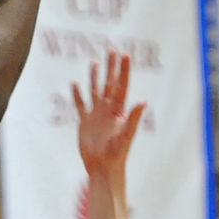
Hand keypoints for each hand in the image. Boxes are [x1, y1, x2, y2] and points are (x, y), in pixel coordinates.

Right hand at [73, 52, 144, 175]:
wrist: (102, 167)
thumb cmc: (116, 154)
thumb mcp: (126, 136)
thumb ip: (134, 119)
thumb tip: (143, 102)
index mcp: (119, 111)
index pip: (121, 86)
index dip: (123, 70)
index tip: (124, 55)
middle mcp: (108, 110)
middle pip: (109, 84)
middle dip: (111, 68)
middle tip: (112, 51)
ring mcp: (96, 115)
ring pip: (95, 91)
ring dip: (95, 77)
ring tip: (94, 62)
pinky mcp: (85, 122)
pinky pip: (81, 105)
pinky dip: (77, 95)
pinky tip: (75, 84)